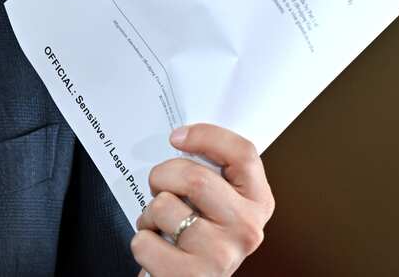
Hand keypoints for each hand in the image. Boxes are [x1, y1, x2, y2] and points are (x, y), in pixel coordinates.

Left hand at [131, 123, 273, 276]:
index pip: (243, 153)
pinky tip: (157, 248)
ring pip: (164, 207)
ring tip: (160, 224)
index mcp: (257, 202)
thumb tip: (180, 138)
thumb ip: (210, 174)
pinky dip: (141, 241)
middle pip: (196, 178)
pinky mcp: (192, 276)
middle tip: (159, 187)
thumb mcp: (215, 203)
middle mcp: (246, 229)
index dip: (206, 135)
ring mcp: (221, 255)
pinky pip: (145, 241)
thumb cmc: (196, 237)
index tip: (177, 137)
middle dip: (163, 176)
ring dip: (149, 213)